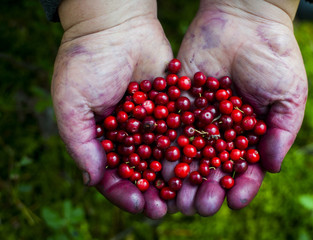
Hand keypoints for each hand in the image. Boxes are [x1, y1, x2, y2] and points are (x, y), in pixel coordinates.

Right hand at [52, 0, 172, 218]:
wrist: (116, 24)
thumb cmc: (86, 61)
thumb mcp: (72, 102)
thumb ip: (79, 142)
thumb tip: (92, 180)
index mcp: (103, 138)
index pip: (113, 174)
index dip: (125, 192)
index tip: (139, 204)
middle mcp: (130, 134)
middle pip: (143, 170)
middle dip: (154, 191)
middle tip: (167, 209)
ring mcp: (153, 121)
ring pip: (165, 154)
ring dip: (176, 176)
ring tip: (189, 193)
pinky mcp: (173, 106)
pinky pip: (182, 129)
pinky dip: (192, 146)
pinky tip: (203, 162)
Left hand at [170, 0, 306, 215]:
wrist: (245, 21)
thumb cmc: (275, 57)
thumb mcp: (289, 95)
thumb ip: (282, 132)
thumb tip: (271, 168)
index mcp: (249, 135)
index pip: (245, 169)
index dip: (242, 186)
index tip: (236, 201)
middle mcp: (222, 132)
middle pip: (213, 167)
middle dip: (208, 188)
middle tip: (201, 205)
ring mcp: (199, 118)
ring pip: (190, 154)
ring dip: (184, 177)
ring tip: (177, 196)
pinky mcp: (180, 102)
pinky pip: (172, 127)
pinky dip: (166, 147)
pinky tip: (161, 165)